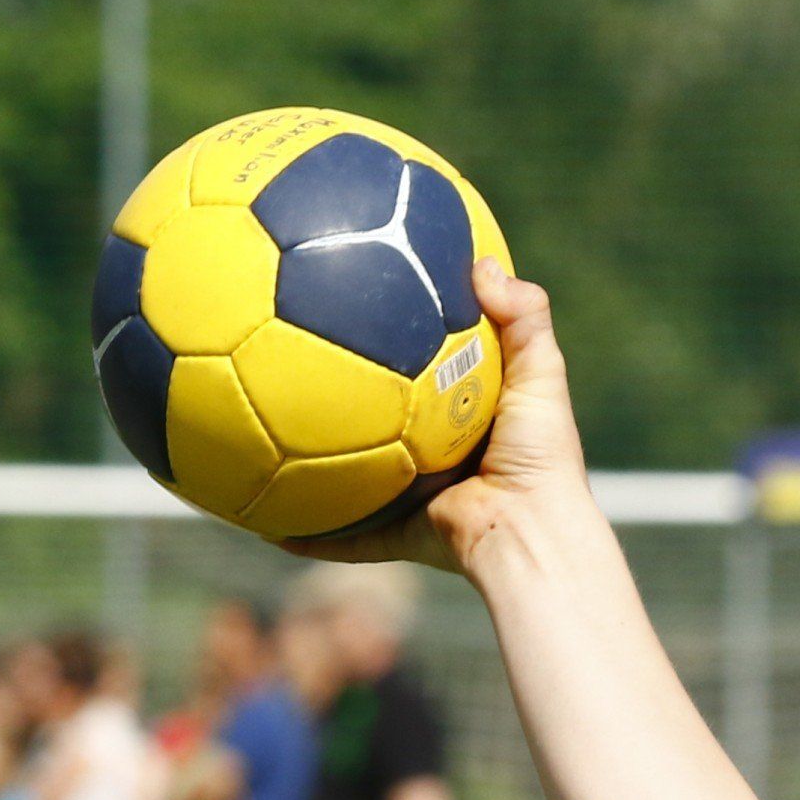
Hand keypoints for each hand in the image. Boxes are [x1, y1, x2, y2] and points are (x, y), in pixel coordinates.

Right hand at [285, 260, 593, 575]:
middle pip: (376, 425)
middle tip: (286, 365)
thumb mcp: (539, 375)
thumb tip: (481, 263)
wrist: (529, 529)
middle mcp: (435, 461)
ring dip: (307, 466)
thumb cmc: (540, 453)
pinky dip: (303, 533)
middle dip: (337, 405)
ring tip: (259, 439)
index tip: (360, 310)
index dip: (395, 346)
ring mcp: (412, 501)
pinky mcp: (396, 536)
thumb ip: (522, 318)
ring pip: (350, 481)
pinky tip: (259, 521)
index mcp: (464, 421)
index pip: (423, 375)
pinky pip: (338, 537)